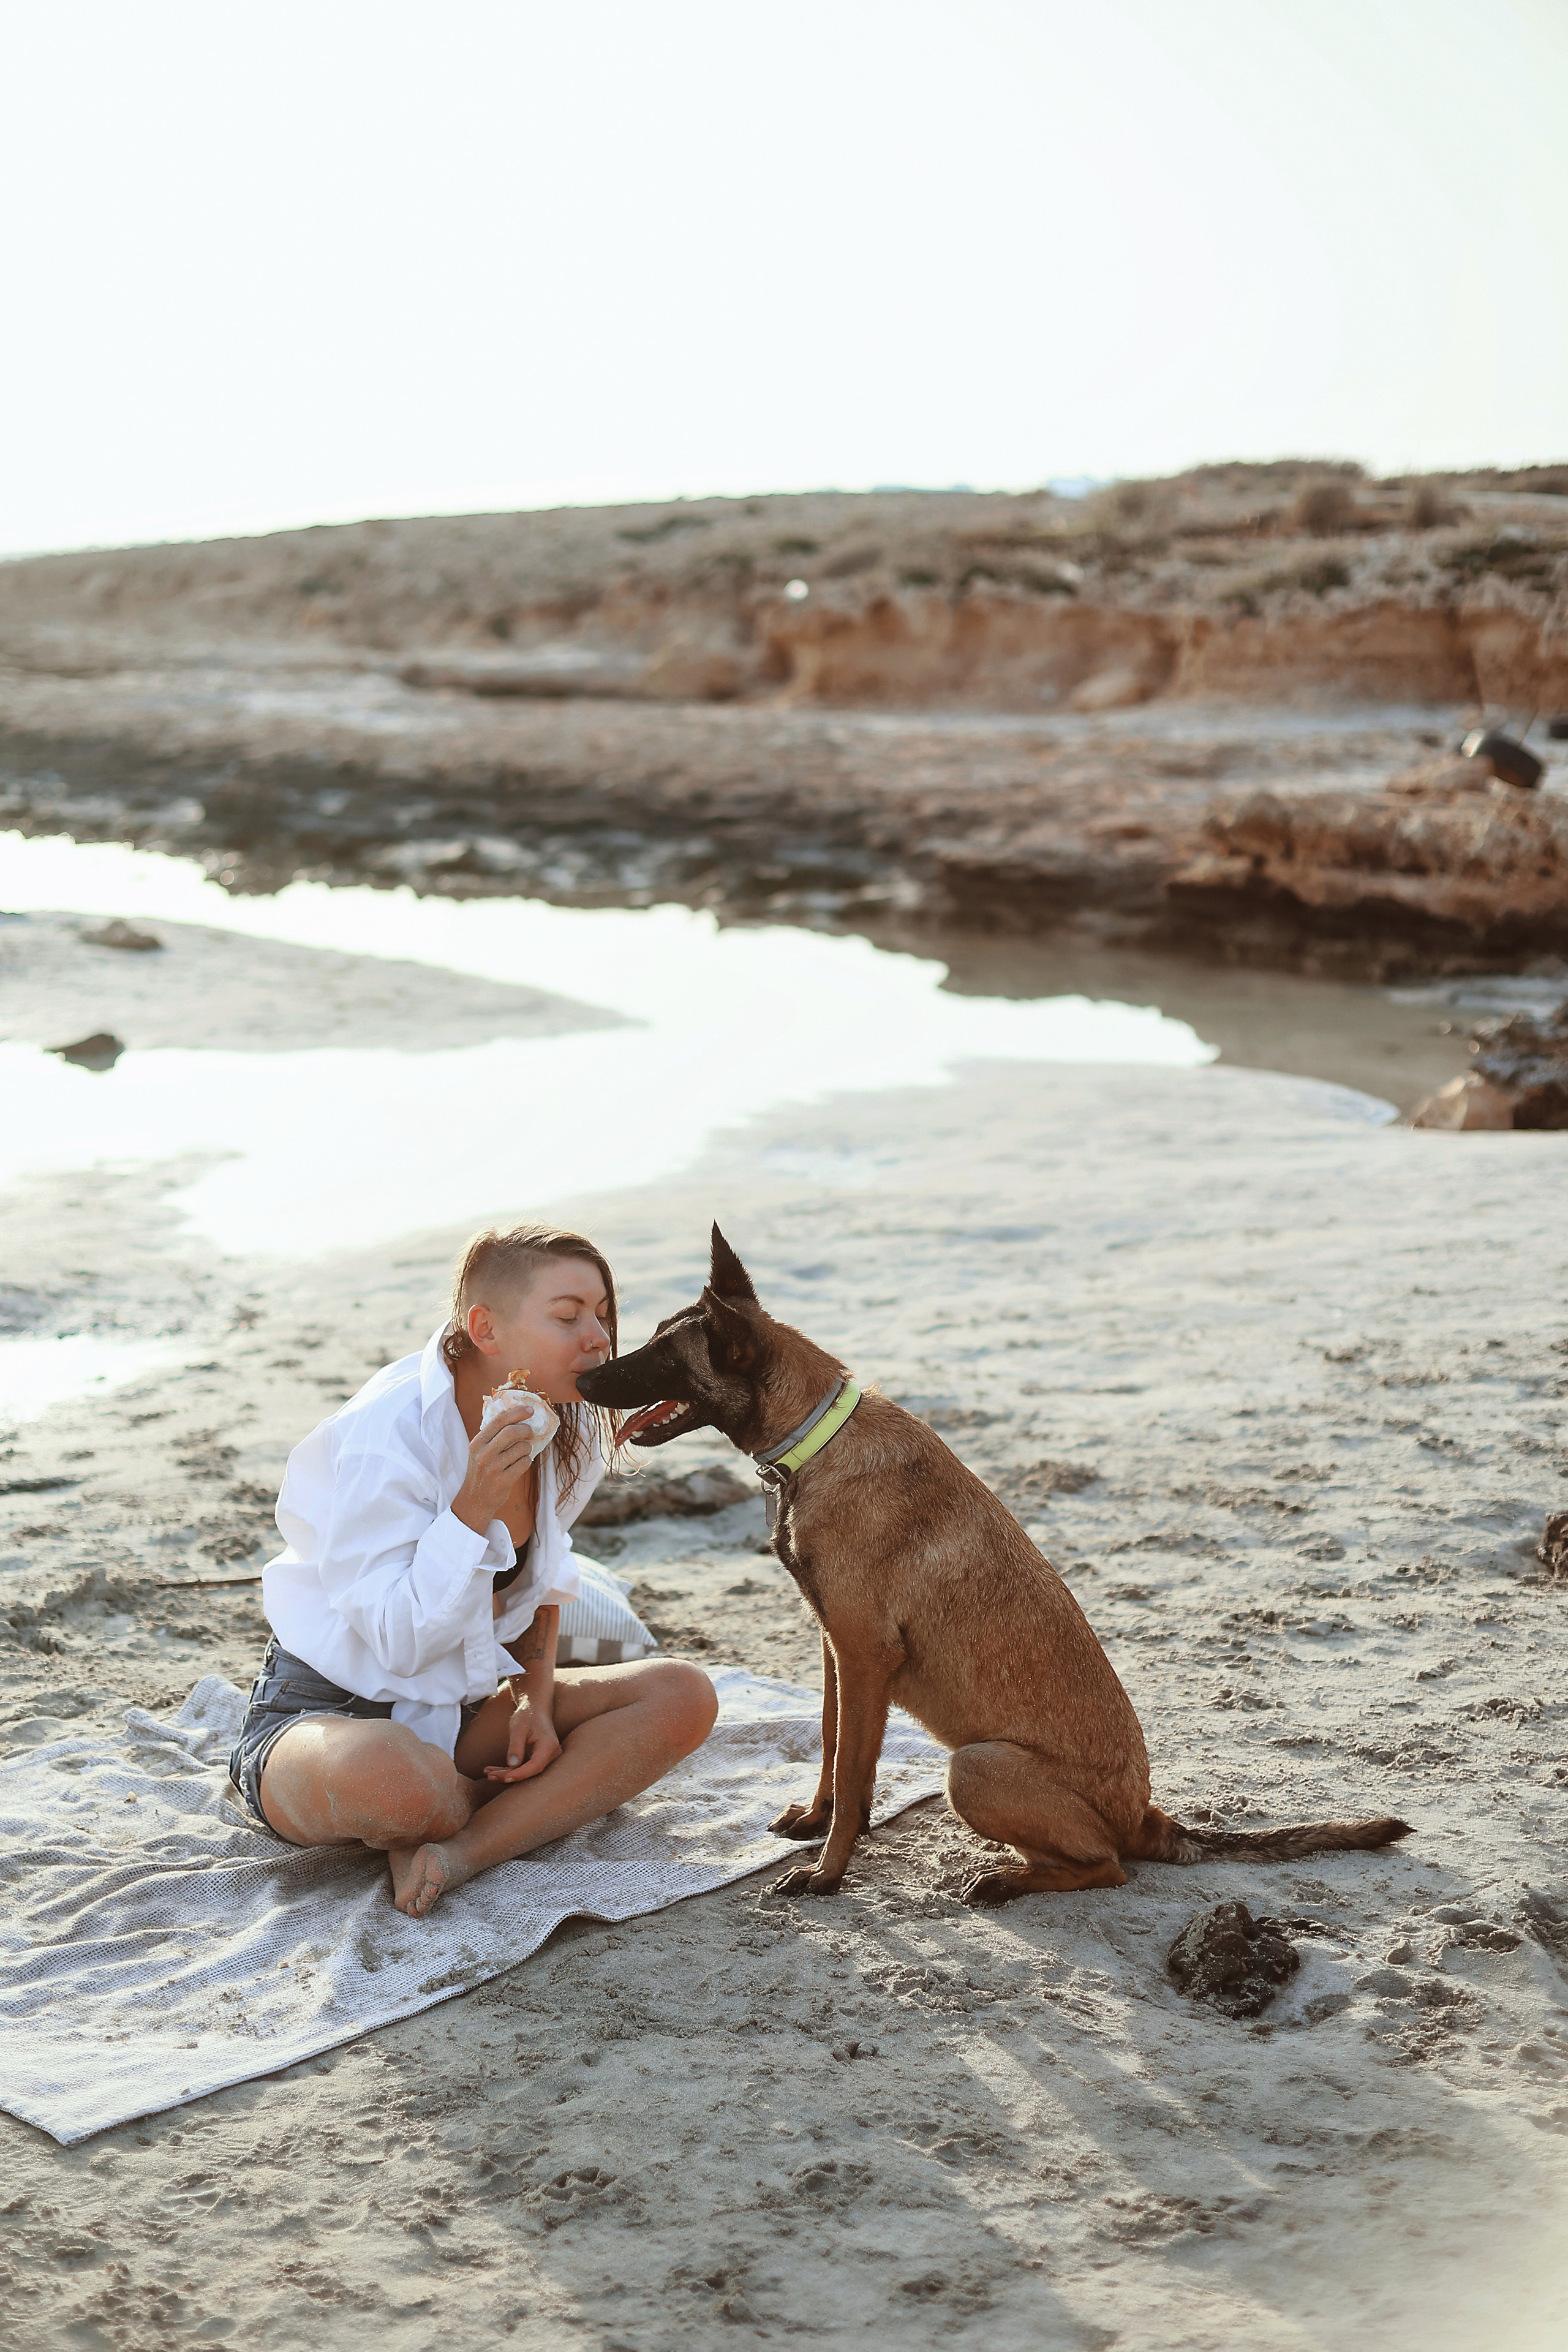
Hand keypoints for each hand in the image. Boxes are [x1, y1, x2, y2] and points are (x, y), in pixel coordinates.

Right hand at [451, 1405, 541, 1536]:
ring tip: (522, 1452)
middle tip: (530, 1432)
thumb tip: (517, 1415)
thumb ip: (493, 1435)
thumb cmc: (480, 1471)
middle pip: (511, 1432)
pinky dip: (526, 1461)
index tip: (529, 1410)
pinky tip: (520, 1464)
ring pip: (521, 1448)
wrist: (474, 1501)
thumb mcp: (479, 1451)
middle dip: (526, 1429)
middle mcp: (483, 1454)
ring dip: (527, 1448)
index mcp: (477, 1443)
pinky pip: (524, 1463)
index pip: (499, 1421)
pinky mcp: (503, 1481)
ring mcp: (493, 1469)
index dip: (517, 1413)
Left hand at [483, 1697, 561, 1782]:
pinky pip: (524, 1768)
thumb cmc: (528, 1715)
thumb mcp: (518, 1728)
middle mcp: (551, 1754)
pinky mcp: (538, 1760)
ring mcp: (546, 1758)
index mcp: (549, 1745)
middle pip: (530, 1772)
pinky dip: (509, 1770)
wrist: (535, 1709)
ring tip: (488, 1774)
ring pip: (526, 1772)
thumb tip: (512, 1765)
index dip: (521, 1774)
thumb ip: (516, 1746)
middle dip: (509, 1776)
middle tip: (490, 1776)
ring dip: (506, 1774)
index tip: (505, 1778)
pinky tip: (493, 1771)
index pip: (536, 1765)